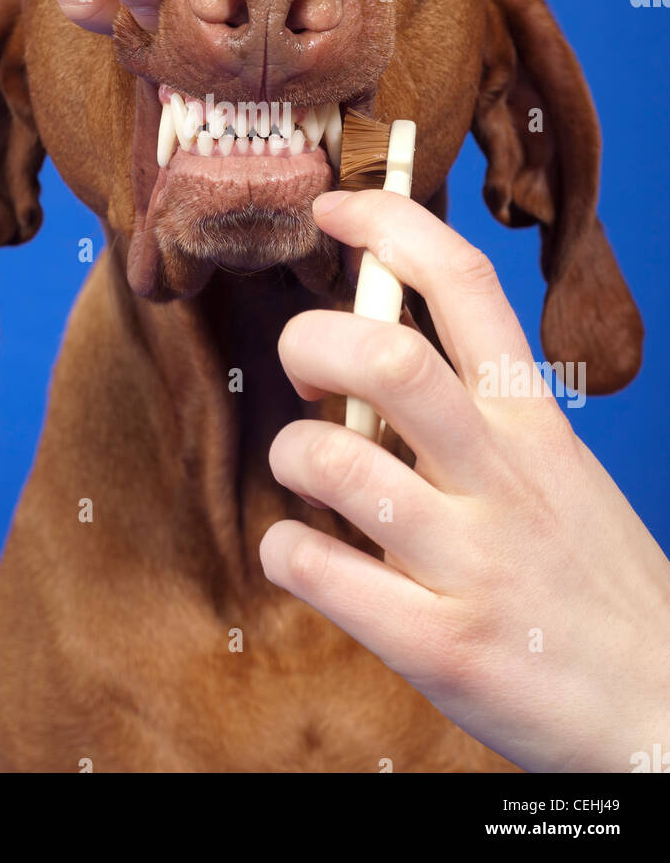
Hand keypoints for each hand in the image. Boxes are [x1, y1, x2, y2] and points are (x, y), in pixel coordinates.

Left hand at [261, 189, 669, 772]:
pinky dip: (286, 549)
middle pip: (388, 359)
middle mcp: (505, 477)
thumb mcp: (556, 472)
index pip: (465, 285)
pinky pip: (319, 570)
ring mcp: (473, 561)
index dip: (389, 225)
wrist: (664, 712)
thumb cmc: (588, 577)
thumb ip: (473, 417)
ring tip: (307, 469)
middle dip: (314, 341)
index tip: (335, 206)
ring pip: (338, 462)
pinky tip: (304, 554)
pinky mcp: (440, 644)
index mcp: (535, 423)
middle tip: (305, 368)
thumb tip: (364, 356)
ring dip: (292, 452)